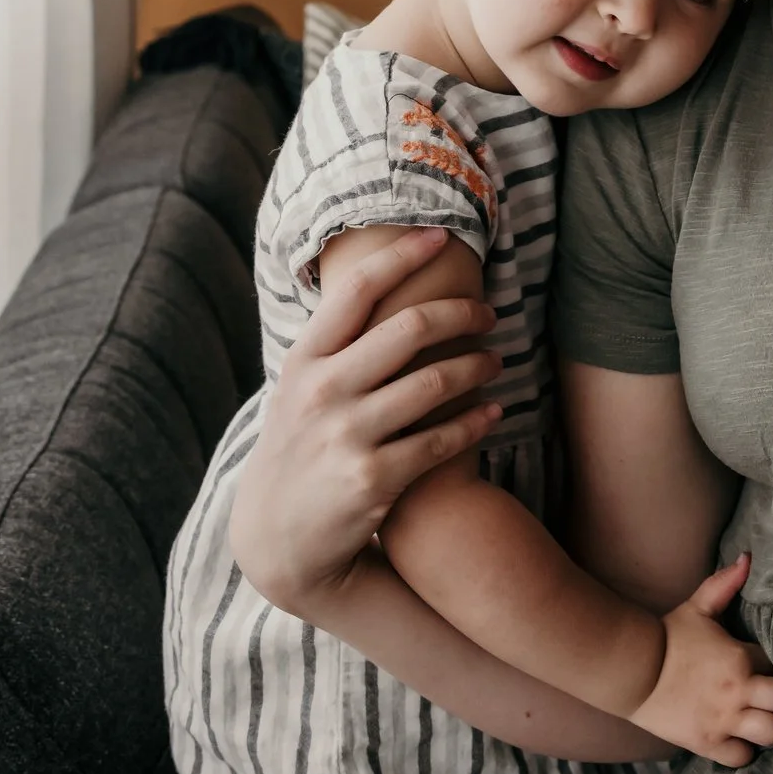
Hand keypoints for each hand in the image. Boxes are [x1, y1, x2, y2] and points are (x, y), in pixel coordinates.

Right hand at [229, 227, 504, 616]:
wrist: (278, 538)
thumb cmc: (300, 447)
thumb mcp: (298, 390)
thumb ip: (334, 344)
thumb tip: (378, 280)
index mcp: (304, 360)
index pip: (357, 289)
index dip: (403, 254)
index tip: (440, 235)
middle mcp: (322, 391)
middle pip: (409, 328)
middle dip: (460, 313)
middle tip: (487, 312)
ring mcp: (347, 436)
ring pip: (434, 382)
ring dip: (476, 366)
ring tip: (495, 361)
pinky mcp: (374, 480)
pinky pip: (441, 440)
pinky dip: (474, 422)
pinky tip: (493, 412)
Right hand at [627, 556, 772, 766]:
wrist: (632, 669)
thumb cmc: (668, 636)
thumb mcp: (697, 606)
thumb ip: (725, 584)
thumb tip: (749, 558)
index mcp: (740, 657)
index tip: (772, 668)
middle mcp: (738, 691)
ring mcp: (724, 720)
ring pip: (771, 734)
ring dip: (769, 729)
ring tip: (761, 721)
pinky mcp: (708, 743)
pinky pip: (742, 757)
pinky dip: (744, 751)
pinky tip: (739, 739)